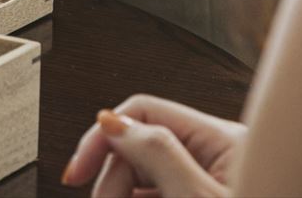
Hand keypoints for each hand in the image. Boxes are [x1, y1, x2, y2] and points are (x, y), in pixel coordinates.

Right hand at [63, 97, 244, 196]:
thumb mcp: (198, 196)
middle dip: (113, 178)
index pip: (145, 112)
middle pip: (139, 148)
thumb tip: (112, 121)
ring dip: (120, 191)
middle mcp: (217, 155)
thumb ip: (158, 154)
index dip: (103, 137)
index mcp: (223, 139)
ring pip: (144, 176)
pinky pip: (156, 193)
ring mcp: (208, 182)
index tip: (77, 171)